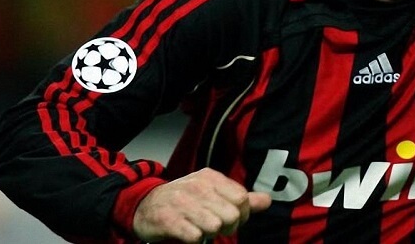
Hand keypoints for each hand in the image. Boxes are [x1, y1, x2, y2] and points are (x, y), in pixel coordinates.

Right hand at [133, 168, 271, 242]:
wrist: (146, 205)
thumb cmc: (185, 200)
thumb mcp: (213, 192)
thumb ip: (241, 197)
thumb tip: (268, 200)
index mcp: (211, 177)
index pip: (242, 198)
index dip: (242, 214)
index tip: (233, 218)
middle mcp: (197, 186)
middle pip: (232, 214)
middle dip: (228, 226)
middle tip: (215, 226)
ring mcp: (181, 202)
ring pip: (215, 226)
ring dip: (210, 233)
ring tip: (201, 228)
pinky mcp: (168, 219)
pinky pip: (195, 236)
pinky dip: (195, 239)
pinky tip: (188, 233)